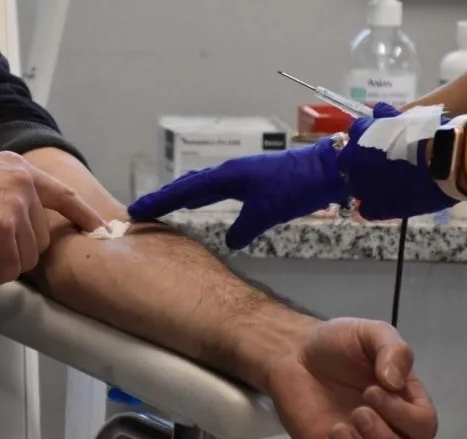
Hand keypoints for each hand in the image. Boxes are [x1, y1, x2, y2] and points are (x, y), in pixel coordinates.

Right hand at [0, 149, 106, 285]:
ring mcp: (15, 204)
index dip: (83, 216)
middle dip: (15, 251)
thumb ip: (8, 195)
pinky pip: (10, 269)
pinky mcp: (1, 226)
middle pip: (42, 240)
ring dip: (1, 264)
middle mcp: (25, 183)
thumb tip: (22, 228)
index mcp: (21, 170)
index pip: (64, 195)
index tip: (101, 230)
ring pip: (28, 257)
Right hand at [129, 103, 456, 249]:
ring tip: (168, 207)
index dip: (161, 201)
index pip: (185, 191)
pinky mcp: (255, 179)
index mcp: (227, 176)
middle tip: (145, 210)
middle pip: (190, 184)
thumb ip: (243, 228)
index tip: (138, 210)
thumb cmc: (294, 188)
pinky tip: (207, 204)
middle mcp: (231, 171)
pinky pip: (219, 188)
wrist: (328, 170)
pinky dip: (204, 196)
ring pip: (205, 184)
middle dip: (167, 197)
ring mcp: (243, 173)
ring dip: (185, 196)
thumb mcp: (266, 213)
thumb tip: (231, 241)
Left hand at [265, 318, 436, 438]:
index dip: (405, 415)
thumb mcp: (370, 333)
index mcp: (403, 400)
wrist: (293, 351)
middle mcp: (386, 426)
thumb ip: (393, 350)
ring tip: (341, 427)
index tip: (372, 390)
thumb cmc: (336, 342)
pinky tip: (331, 433)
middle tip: (359, 412)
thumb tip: (396, 382)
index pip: (423, 425)